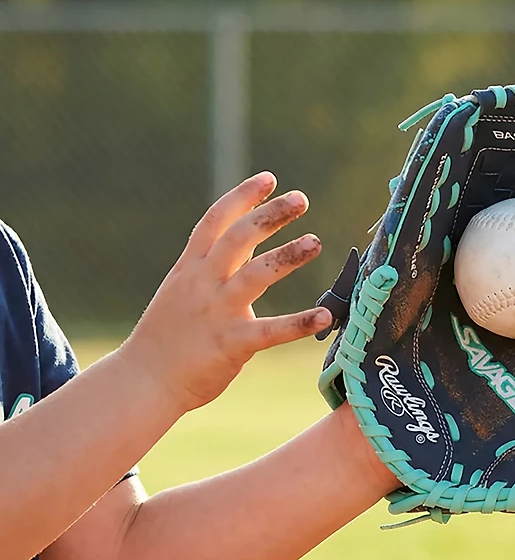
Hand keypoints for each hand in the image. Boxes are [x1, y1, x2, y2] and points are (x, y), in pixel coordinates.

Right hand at [121, 172, 331, 412]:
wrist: (144, 380)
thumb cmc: (167, 336)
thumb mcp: (182, 290)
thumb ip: (213, 267)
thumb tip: (247, 245)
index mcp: (191, 268)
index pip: (216, 221)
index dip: (242, 197)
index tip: (269, 178)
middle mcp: (203, 283)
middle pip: (238, 237)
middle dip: (269, 215)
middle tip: (301, 199)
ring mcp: (217, 312)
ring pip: (256, 274)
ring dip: (288, 255)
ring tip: (315, 241)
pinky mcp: (231, 344)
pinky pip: (271, 330)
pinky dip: (299, 323)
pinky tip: (325, 315)